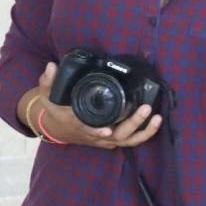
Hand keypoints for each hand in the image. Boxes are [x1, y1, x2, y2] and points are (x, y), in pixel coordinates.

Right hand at [30, 62, 162, 148]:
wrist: (60, 128)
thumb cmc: (57, 111)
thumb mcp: (48, 98)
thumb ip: (49, 82)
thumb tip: (52, 66)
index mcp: (78, 125)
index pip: (87, 129)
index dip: (96, 131)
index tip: (106, 130)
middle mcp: (95, 134)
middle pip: (116, 135)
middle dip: (132, 123)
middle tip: (145, 108)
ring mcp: (105, 139)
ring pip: (127, 140)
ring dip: (144, 131)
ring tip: (157, 117)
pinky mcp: (113, 139)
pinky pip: (131, 140)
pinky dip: (145, 133)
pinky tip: (156, 121)